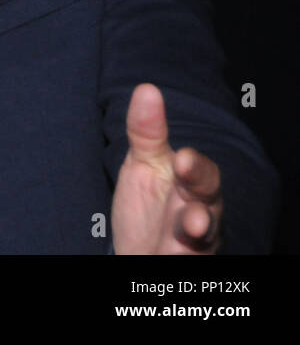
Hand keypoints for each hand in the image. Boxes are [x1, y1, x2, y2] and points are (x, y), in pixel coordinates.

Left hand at [112, 83, 222, 253]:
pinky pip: (189, 260)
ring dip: (198, 228)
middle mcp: (200, 212)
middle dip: (202, 193)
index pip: (202, 172)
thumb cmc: (147, 204)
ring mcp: (193, 242)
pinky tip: (173, 252)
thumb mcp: (142, 164)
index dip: (195, 166)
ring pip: (204, 236)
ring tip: (193, 224)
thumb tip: (146, 89)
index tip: (180, 157)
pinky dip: (182, 255)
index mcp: (191, 184)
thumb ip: (146, 131)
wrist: (139, 250)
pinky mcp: (184, 260)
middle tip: (191, 186)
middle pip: (210, 202)